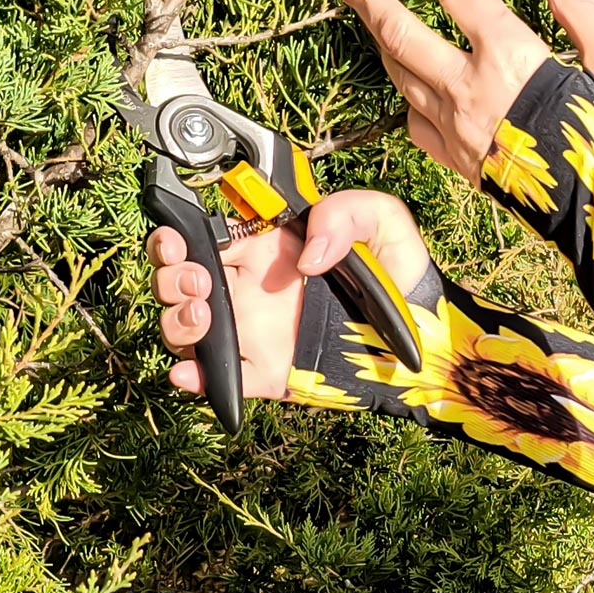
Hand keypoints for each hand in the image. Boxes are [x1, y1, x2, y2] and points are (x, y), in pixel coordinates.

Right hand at [147, 189, 429, 399]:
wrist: (423, 333)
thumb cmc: (400, 275)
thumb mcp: (383, 222)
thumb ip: (345, 213)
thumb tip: (308, 254)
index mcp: (266, 249)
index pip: (203, 237)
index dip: (178, 237)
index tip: (178, 238)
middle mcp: (250, 290)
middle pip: (180, 282)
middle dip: (170, 278)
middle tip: (198, 281)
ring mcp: (252, 333)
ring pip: (188, 329)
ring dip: (178, 321)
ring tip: (203, 315)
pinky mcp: (264, 374)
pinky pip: (220, 379)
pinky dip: (196, 379)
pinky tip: (190, 373)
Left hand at [337, 0, 593, 182]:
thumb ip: (582, 12)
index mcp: (509, 55)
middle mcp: (470, 89)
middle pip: (403, 36)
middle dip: (372, 4)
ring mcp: (455, 129)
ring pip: (401, 79)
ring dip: (380, 47)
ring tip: (369, 26)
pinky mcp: (455, 162)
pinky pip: (415, 125)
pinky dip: (406, 100)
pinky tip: (406, 89)